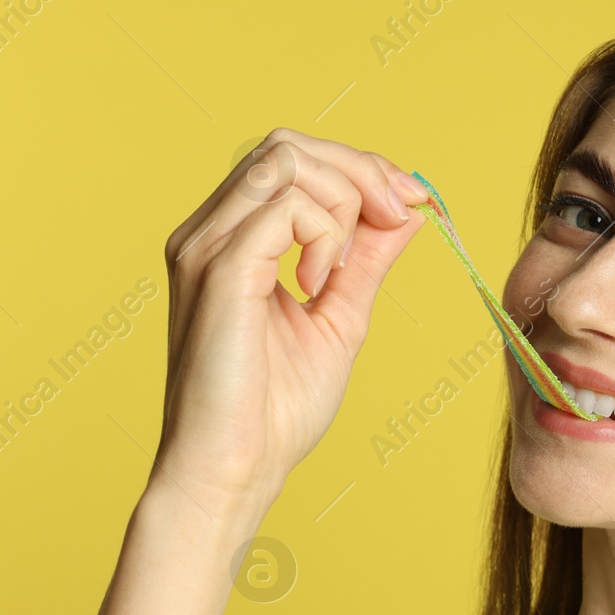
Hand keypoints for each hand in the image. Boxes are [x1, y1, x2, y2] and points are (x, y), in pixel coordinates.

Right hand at [148, 127, 430, 512]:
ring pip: (285, 160)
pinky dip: (323, 235)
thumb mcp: (340, 317)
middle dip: (359, 169)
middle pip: (287, 145)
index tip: (410, 202)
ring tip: (345, 268)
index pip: (291, 159)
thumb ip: (368, 259)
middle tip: (399, 215)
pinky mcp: (218, 269)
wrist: (235, 470)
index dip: (358, 167)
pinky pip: (285, 207)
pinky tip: (320, 286)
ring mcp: (204, 246)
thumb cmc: (274, 411)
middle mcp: (207, 231)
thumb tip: (408, 209)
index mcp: (228, 238)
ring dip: (342, 199)